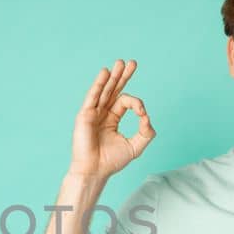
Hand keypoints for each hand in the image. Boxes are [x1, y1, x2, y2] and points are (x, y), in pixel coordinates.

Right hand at [70, 59, 154, 177]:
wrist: (95, 171)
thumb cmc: (111, 161)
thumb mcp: (135, 146)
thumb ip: (146, 132)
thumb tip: (148, 117)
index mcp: (112, 118)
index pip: (125, 102)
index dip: (137, 104)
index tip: (142, 114)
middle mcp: (102, 113)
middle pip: (113, 89)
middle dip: (123, 76)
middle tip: (132, 62)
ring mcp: (92, 113)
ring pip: (104, 90)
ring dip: (113, 76)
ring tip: (120, 62)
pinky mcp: (85, 115)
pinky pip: (93, 96)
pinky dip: (99, 84)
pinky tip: (105, 72)